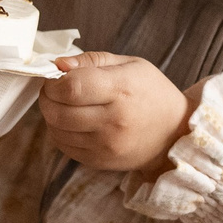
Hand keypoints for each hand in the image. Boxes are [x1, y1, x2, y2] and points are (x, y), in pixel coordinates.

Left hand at [42, 51, 196, 171]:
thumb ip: (92, 60)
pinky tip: (73, 122)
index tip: (56, 76)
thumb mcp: (130, 64)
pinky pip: (64, 146)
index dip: (54, 81)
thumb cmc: (152, 92)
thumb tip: (59, 64)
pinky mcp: (100, 161)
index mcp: (122, 90)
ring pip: (57, 130)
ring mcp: (106, 145)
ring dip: (51, 115)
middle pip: (58, 111)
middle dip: (47, 97)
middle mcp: (114, 121)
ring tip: (64, 105)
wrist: (174, 133)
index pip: (71, 87)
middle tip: (55, 89)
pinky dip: (60, 132)